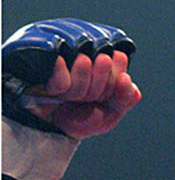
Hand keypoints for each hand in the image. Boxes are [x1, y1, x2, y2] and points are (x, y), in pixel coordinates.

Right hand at [26, 50, 140, 139]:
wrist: (53, 127)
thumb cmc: (85, 117)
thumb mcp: (111, 113)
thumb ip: (126, 98)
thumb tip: (125, 78)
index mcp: (107, 61)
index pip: (119, 58)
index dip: (113, 84)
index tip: (104, 97)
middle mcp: (87, 52)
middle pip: (104, 61)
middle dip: (98, 90)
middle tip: (88, 99)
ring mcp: (64, 53)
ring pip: (84, 64)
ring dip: (78, 91)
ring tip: (70, 97)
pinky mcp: (42, 58)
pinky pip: (60, 72)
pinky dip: (60, 87)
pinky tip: (56, 91)